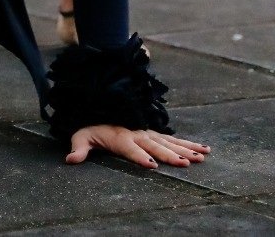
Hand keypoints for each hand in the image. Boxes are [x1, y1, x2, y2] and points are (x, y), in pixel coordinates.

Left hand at [66, 125, 210, 167]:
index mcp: (120, 138)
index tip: (152, 165)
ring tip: (201, 157)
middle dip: (170, 155)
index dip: (140, 157)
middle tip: (185, 163)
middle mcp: (137, 135)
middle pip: (155, 146)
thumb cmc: (91, 128)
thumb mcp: (81, 137)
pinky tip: (204, 150)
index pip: (131, 149)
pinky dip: (189, 143)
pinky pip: (174, 139)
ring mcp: (148, 133)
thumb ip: (79, 149)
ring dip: (186, 149)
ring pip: (170, 142)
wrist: (99, 109)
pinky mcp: (154, 134)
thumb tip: (71, 159)